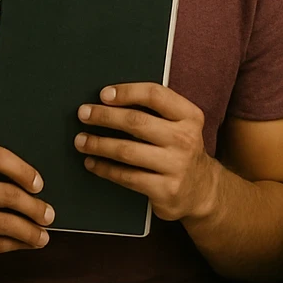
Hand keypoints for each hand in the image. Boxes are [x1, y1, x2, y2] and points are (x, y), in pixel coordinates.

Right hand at [0, 143, 52, 263]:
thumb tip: (35, 185)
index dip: (23, 170)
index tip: (39, 184)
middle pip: (7, 195)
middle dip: (35, 207)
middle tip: (50, 214)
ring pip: (3, 224)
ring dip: (30, 231)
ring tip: (43, 234)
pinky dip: (14, 245)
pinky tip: (25, 243)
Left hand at [76, 83, 219, 222]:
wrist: (202, 190)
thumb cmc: (181, 149)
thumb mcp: (181, 125)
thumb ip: (157, 111)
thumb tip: (113, 98)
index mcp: (189, 115)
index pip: (155, 95)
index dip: (127, 92)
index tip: (103, 94)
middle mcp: (185, 138)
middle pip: (136, 122)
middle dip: (105, 116)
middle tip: (83, 114)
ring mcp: (175, 166)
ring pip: (127, 150)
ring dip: (99, 144)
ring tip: (81, 140)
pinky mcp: (164, 190)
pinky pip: (127, 176)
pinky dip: (105, 168)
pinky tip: (92, 162)